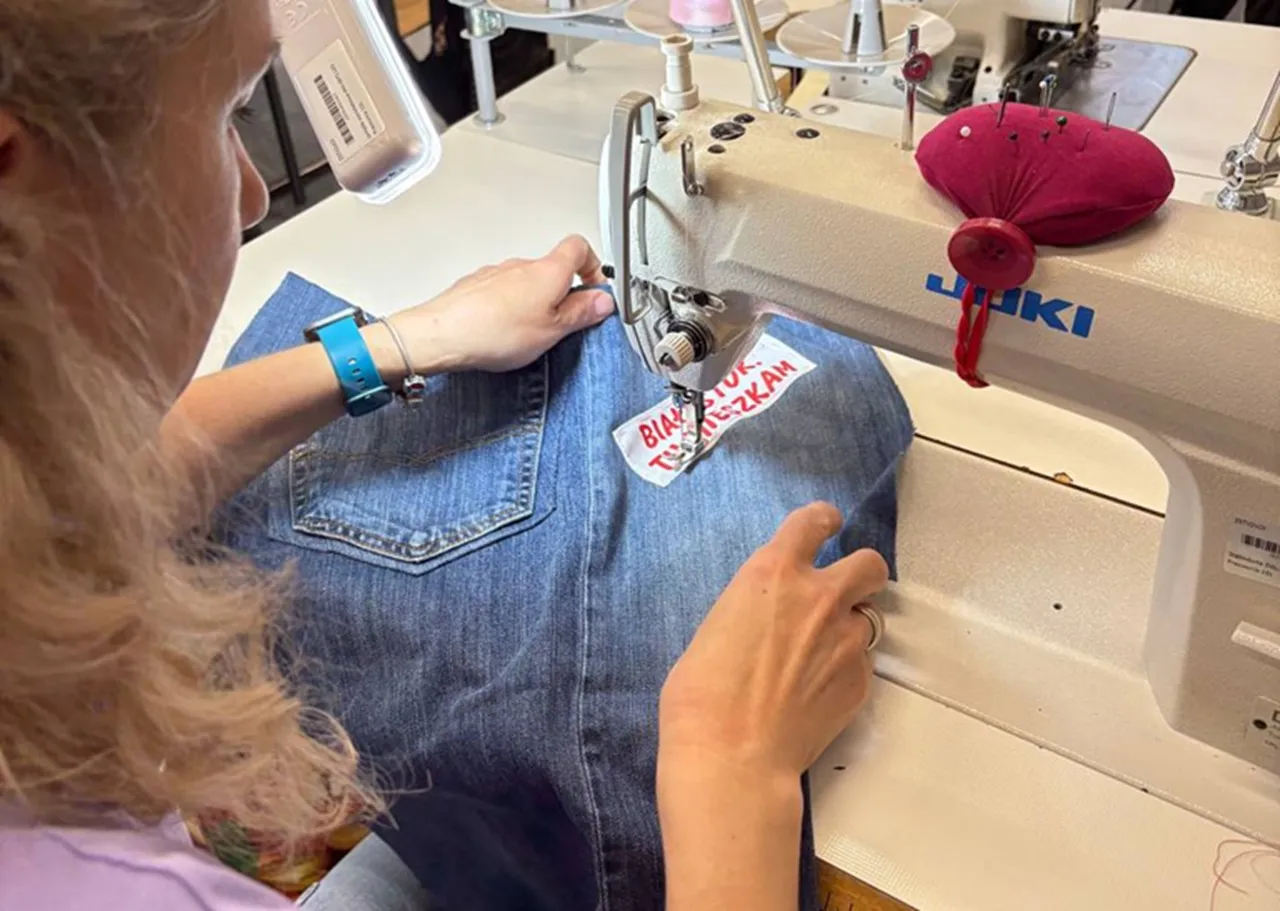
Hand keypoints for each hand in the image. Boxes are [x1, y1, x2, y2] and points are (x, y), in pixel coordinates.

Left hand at [387, 235, 612, 373]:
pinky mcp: (475, 287)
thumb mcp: (552, 330)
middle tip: (567, 321)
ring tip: (533, 331)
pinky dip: (511, 306)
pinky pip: (503, 292)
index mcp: (547, 270)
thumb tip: (602, 301)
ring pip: (527, 281)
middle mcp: (521, 265)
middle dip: (564, 291)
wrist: (442, 334)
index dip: (594, 266)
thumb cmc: (493, 330)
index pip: (580, 248)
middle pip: (553, 267)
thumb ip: (580, 313)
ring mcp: (496, 274)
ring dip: (535, 300)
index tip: (596, 289)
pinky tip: (505, 331)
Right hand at [658, 503, 887, 783]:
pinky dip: (846, 670)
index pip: (813, 522)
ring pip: (868, 617)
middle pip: (868, 564)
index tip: (827, 523)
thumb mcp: (717, 626)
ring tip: (824, 652)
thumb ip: (754, 609)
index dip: (823, 520)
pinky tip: (817, 692)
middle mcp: (820, 596)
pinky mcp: (860, 681)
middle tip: (843, 589)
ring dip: (851, 625)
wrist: (732, 754)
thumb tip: (767, 619)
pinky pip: (861, 664)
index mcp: (774, 573)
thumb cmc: (700, 693)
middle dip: (860, 572)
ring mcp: (846, 640)